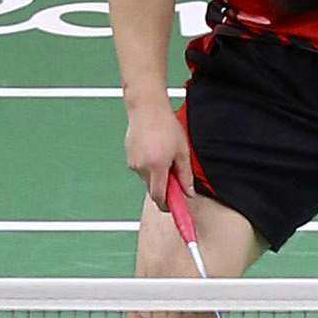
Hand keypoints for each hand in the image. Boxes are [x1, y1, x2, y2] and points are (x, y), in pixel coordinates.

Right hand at [124, 95, 193, 210]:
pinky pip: (141, 169)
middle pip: (153, 190)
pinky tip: (154, 149)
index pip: (160, 197)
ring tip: (163, 154)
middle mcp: (142, 168)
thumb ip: (185, 175)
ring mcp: (133, 163)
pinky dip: (149, 166)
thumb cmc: (166, 126)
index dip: (169, 206)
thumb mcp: (182, 151)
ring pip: (147, 180)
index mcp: (156, 167)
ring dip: (157, 175)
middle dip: (165, 188)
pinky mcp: (129, 157)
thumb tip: (189, 193)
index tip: (176, 210)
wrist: (146, 107)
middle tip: (175, 174)